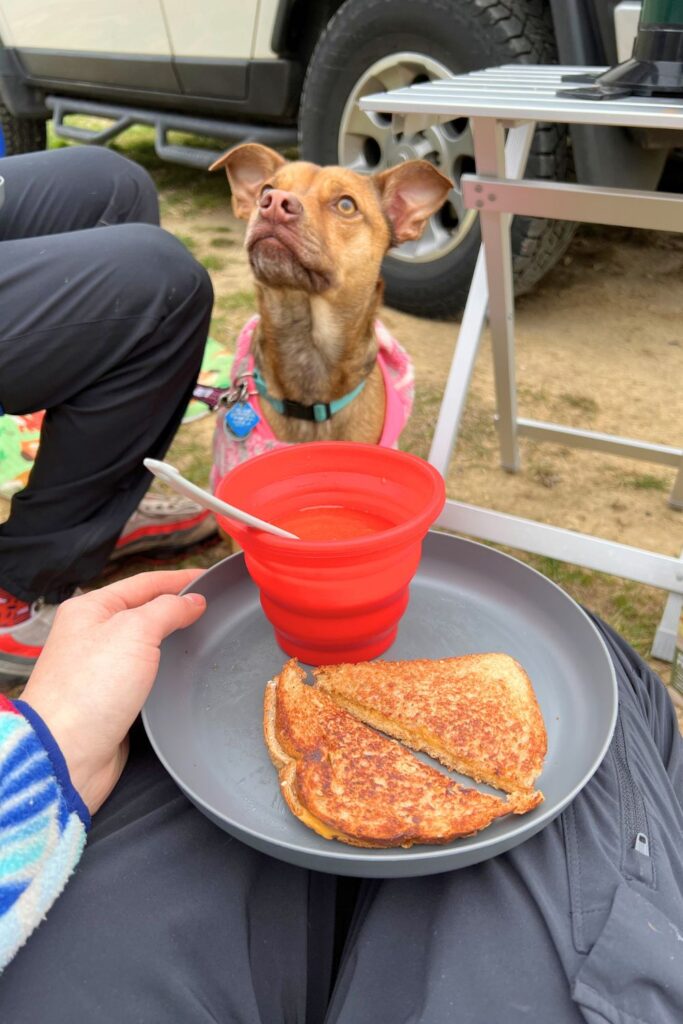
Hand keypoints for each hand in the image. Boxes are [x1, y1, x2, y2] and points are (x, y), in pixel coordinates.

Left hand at [21, 570, 206, 814]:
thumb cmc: (91, 688)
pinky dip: (165, 667)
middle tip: (213, 606)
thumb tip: (194, 601)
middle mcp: (92, 634)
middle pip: (144, 611)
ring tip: (204, 633)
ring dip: (172, 638)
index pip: (144, 583)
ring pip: (145, 643)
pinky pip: (144, 672)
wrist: (67, 753)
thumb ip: (168, 609)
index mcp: (90, 609)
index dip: (179, 579)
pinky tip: (183, 669)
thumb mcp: (135, 631)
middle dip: (177, 607)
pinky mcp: (111, 697)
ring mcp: (100, 667)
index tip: (210, 577)